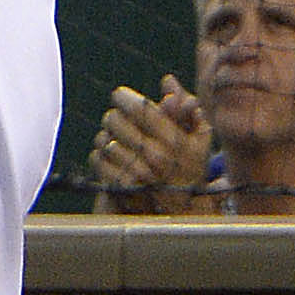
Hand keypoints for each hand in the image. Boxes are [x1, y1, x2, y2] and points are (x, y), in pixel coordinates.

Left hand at [85, 77, 210, 206]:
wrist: (180, 213)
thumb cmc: (189, 169)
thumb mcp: (198, 139)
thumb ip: (185, 109)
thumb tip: (168, 82)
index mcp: (173, 142)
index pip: (140, 109)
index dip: (125, 98)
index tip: (120, 95)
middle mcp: (155, 158)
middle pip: (115, 120)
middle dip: (115, 116)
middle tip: (118, 119)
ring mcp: (136, 174)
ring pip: (104, 139)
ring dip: (108, 136)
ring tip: (118, 141)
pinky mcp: (119, 188)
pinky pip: (96, 158)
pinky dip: (100, 155)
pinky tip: (112, 157)